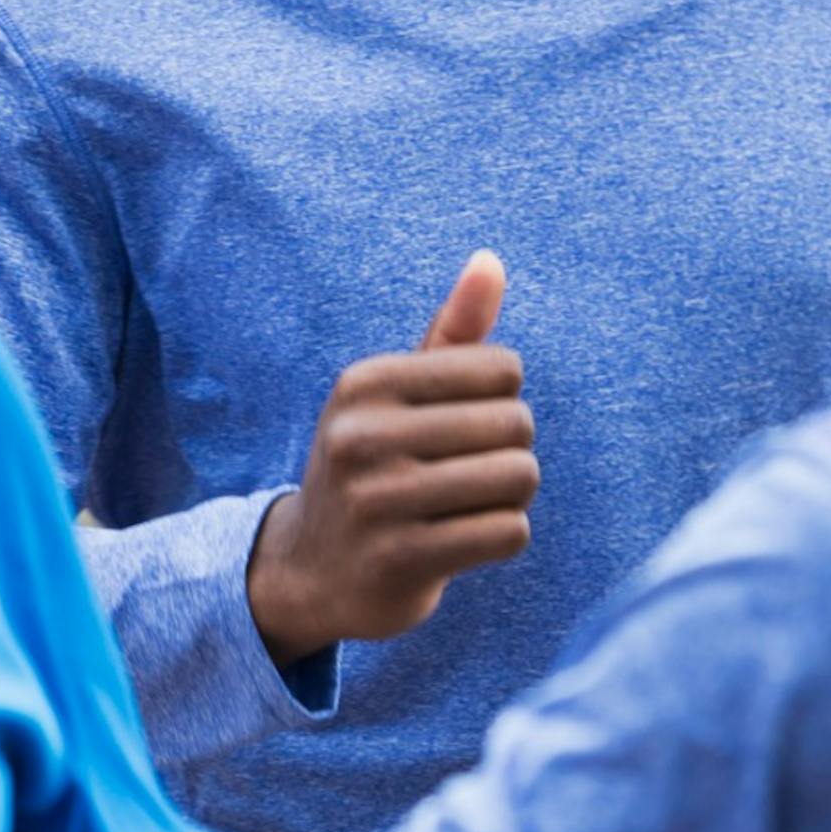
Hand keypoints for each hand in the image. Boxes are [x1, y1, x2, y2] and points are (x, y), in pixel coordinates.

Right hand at [246, 252, 536, 664]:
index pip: (500, 367)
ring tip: (474, 501)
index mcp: (364, 383)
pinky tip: (469, 538)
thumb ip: (451, 330)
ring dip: (512, 494)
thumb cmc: (373, 465)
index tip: (467, 420)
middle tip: (474, 467)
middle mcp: (362, 436)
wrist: (313, 571)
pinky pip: (507, 533)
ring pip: (517, 478)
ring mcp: (379, 501)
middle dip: (513, 448)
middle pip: (515, 423)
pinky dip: (505, 534)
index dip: (503, 396)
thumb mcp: (395, 395)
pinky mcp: (401, 560)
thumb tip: (492, 260)